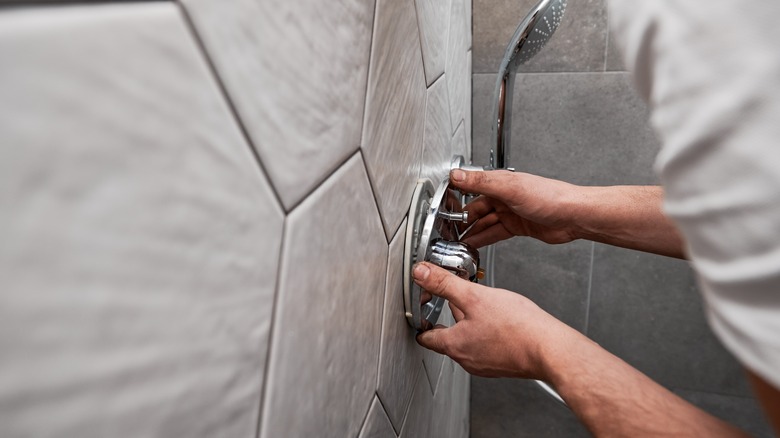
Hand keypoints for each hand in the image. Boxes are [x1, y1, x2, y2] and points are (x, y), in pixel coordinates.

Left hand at [413, 262, 586, 379]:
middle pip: (449, 336)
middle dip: (450, 317)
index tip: (422, 313)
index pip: (426, 338)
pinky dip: (488, 332)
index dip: (422, 322)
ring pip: (470, 340)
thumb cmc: (517, 328)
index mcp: (454, 345)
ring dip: (470, 323)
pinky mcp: (503, 364)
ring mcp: (486, 364)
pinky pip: (488, 346)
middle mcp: (467, 359)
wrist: (550, 349)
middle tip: (454, 300)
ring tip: (481, 306)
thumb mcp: (474, 297)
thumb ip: (445, 284)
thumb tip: (422, 274)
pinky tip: (500, 320)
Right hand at [451, 169, 583, 247]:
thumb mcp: (510, 188)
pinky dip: (483, 239)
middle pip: (475, 210)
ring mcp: (510, 212)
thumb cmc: (550, 197)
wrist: (574, 216)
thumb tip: (457, 175)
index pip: (470, 189)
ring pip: (484, 223)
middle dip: (461, 221)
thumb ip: (481, 182)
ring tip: (457, 242)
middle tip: (447, 232)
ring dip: (471, 232)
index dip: (455, 199)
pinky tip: (475, 244)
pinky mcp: (518, 226)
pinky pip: (494, 233)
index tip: (441, 208)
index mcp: (499, 183)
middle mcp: (503, 196)